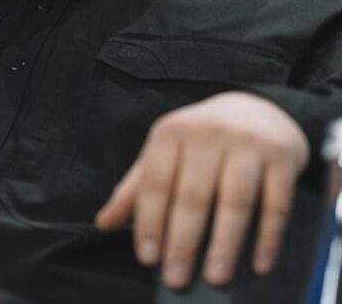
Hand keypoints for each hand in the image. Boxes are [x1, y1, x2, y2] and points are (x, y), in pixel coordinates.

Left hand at [94, 91, 308, 289]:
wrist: (257, 109)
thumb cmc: (200, 140)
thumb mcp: (163, 152)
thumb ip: (136, 188)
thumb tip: (104, 223)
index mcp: (171, 133)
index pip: (155, 183)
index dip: (149, 222)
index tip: (147, 258)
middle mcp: (207, 134)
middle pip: (193, 196)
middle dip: (182, 242)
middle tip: (175, 278)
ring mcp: (248, 144)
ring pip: (235, 202)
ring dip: (224, 244)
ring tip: (215, 277)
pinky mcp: (283, 157)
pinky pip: (276, 204)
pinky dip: (268, 238)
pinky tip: (258, 265)